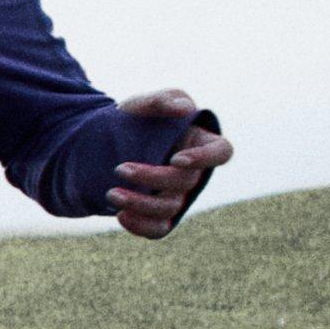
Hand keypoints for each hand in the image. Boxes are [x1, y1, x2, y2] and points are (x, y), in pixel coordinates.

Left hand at [107, 91, 232, 239]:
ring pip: (170, 208)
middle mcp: (192, 171)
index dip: (205, 159)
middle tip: (119, 169)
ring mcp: (177, 194)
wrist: (107, 142)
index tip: (176, 159)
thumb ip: (164, 99)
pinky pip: (159, 229)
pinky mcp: (158, 213)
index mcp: (199, 142)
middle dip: (152, 178)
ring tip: (111, 194)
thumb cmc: (138, 118)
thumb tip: (184, 109)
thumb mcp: (146, 102)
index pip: (222, 152)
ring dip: (140, 203)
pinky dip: (141, 226)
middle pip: (185, 182)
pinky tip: (120, 215)